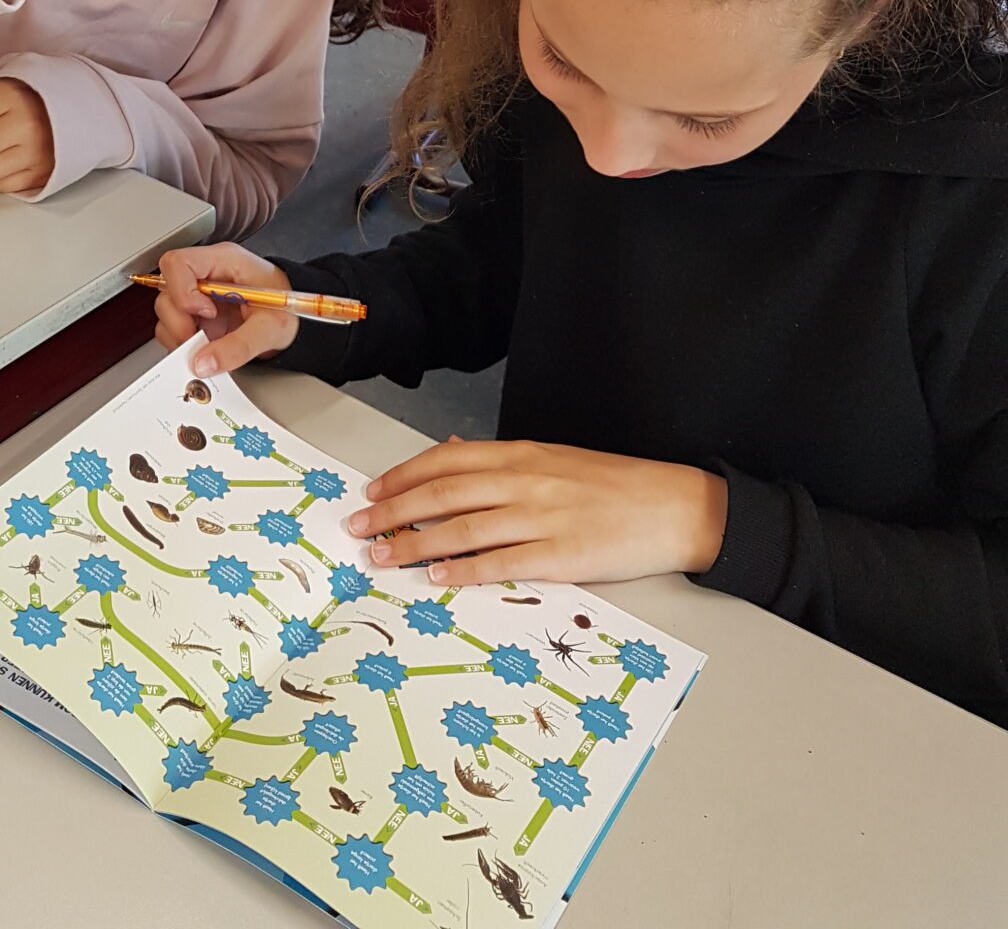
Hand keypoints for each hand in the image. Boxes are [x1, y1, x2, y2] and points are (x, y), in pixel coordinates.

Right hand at [151, 243, 299, 374]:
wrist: (296, 319)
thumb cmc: (287, 309)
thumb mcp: (271, 327)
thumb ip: (238, 346)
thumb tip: (203, 362)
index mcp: (223, 261)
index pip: (178, 263)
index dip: (182, 291)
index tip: (205, 313)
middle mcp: (205, 275)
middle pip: (166, 289)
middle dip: (178, 321)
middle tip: (200, 340)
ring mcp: (198, 296)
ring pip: (166, 311)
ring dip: (179, 335)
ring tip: (206, 346)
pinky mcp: (196, 316)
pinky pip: (173, 328)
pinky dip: (183, 344)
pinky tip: (205, 348)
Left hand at [345, 438, 727, 586]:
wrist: (671, 505)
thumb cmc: (611, 484)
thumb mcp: (552, 458)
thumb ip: (501, 460)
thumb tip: (451, 451)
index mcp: (521, 454)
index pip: (445, 461)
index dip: (402, 477)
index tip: (371, 492)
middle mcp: (523, 481)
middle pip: (442, 494)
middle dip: (393, 512)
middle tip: (358, 527)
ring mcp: (540, 519)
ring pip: (462, 530)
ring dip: (414, 545)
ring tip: (382, 557)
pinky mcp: (559, 556)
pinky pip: (500, 563)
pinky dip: (463, 570)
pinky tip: (437, 578)